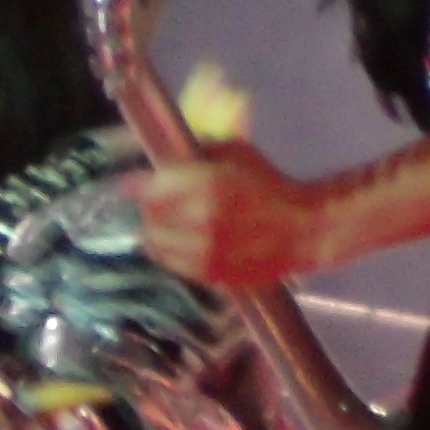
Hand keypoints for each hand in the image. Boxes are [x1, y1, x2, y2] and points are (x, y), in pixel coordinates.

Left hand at [131, 147, 325, 287]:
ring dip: (155, 231)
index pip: (149, 189)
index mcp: (208, 185)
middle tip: (153, 201)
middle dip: (147, 207)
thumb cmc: (270, 184)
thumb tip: (161, 158)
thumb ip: (196, 153)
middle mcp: (201, 221)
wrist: (304, 228)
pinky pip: (173, 264)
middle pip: (148, 217)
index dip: (132, 185)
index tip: (125, 184)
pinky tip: (180, 241)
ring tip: (165, 223)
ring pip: (155, 244)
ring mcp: (205, 253)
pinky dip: (169, 252)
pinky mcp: (211, 276)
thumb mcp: (234, 153)